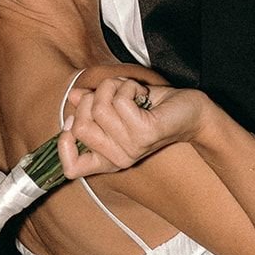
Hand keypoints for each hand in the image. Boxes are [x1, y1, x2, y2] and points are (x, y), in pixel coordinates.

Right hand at [58, 70, 207, 179]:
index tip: (74, 122)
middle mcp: (119, 158)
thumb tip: (74, 96)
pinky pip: (120, 100)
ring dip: (113, 87)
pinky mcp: (144, 133)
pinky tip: (142, 92)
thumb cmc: (152, 109)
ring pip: (100, 108)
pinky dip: (129, 86)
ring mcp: (132, 148)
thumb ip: (93, 104)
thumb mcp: (116, 106)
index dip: (65, 143)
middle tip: (113, 94)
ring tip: (130, 91)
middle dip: (92, 99)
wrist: (190, 111)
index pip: (72, 168)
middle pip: (81, 128)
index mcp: (108, 158)